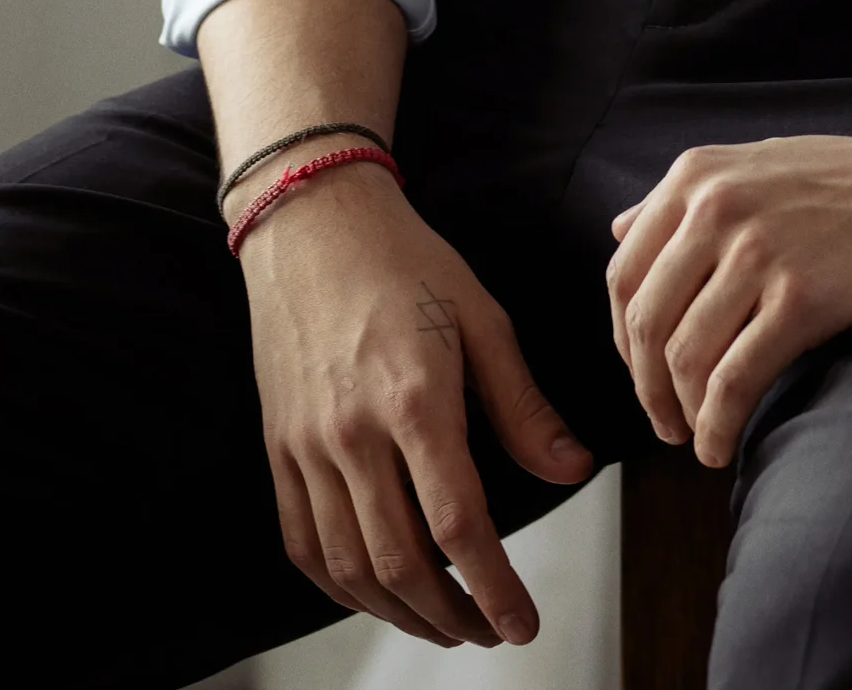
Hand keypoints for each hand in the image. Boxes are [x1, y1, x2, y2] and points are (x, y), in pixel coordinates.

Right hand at [239, 162, 592, 646]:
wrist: (312, 220)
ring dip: (400, 612)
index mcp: (413, 398)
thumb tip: (572, 469)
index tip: (522, 622)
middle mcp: (352, 432)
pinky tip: (375, 593)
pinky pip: (302, 543)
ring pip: (350, 566)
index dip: (494, 586)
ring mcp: (306, 445)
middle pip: (402, 562)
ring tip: (445, 622)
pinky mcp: (279, 447)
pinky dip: (340, 585)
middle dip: (454, 615)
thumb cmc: (403, 259)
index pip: (458, 522)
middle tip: (491, 631)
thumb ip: (524, 404)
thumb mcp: (481, 317)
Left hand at [606, 106, 851, 467]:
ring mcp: (757, 251)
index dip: (622, 340)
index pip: (623, 274)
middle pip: (644, 323)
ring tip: (699, 438)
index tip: (642, 374)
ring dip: (682, 415)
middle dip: (645, 388)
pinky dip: (718, 426)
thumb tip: (619, 229)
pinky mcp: (802, 297)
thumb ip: (685, 199)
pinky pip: (734, 380)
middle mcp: (715, 207)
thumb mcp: (755, 165)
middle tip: (665, 424)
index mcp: (695, 176)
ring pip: (684, 358)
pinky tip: (723, 445)